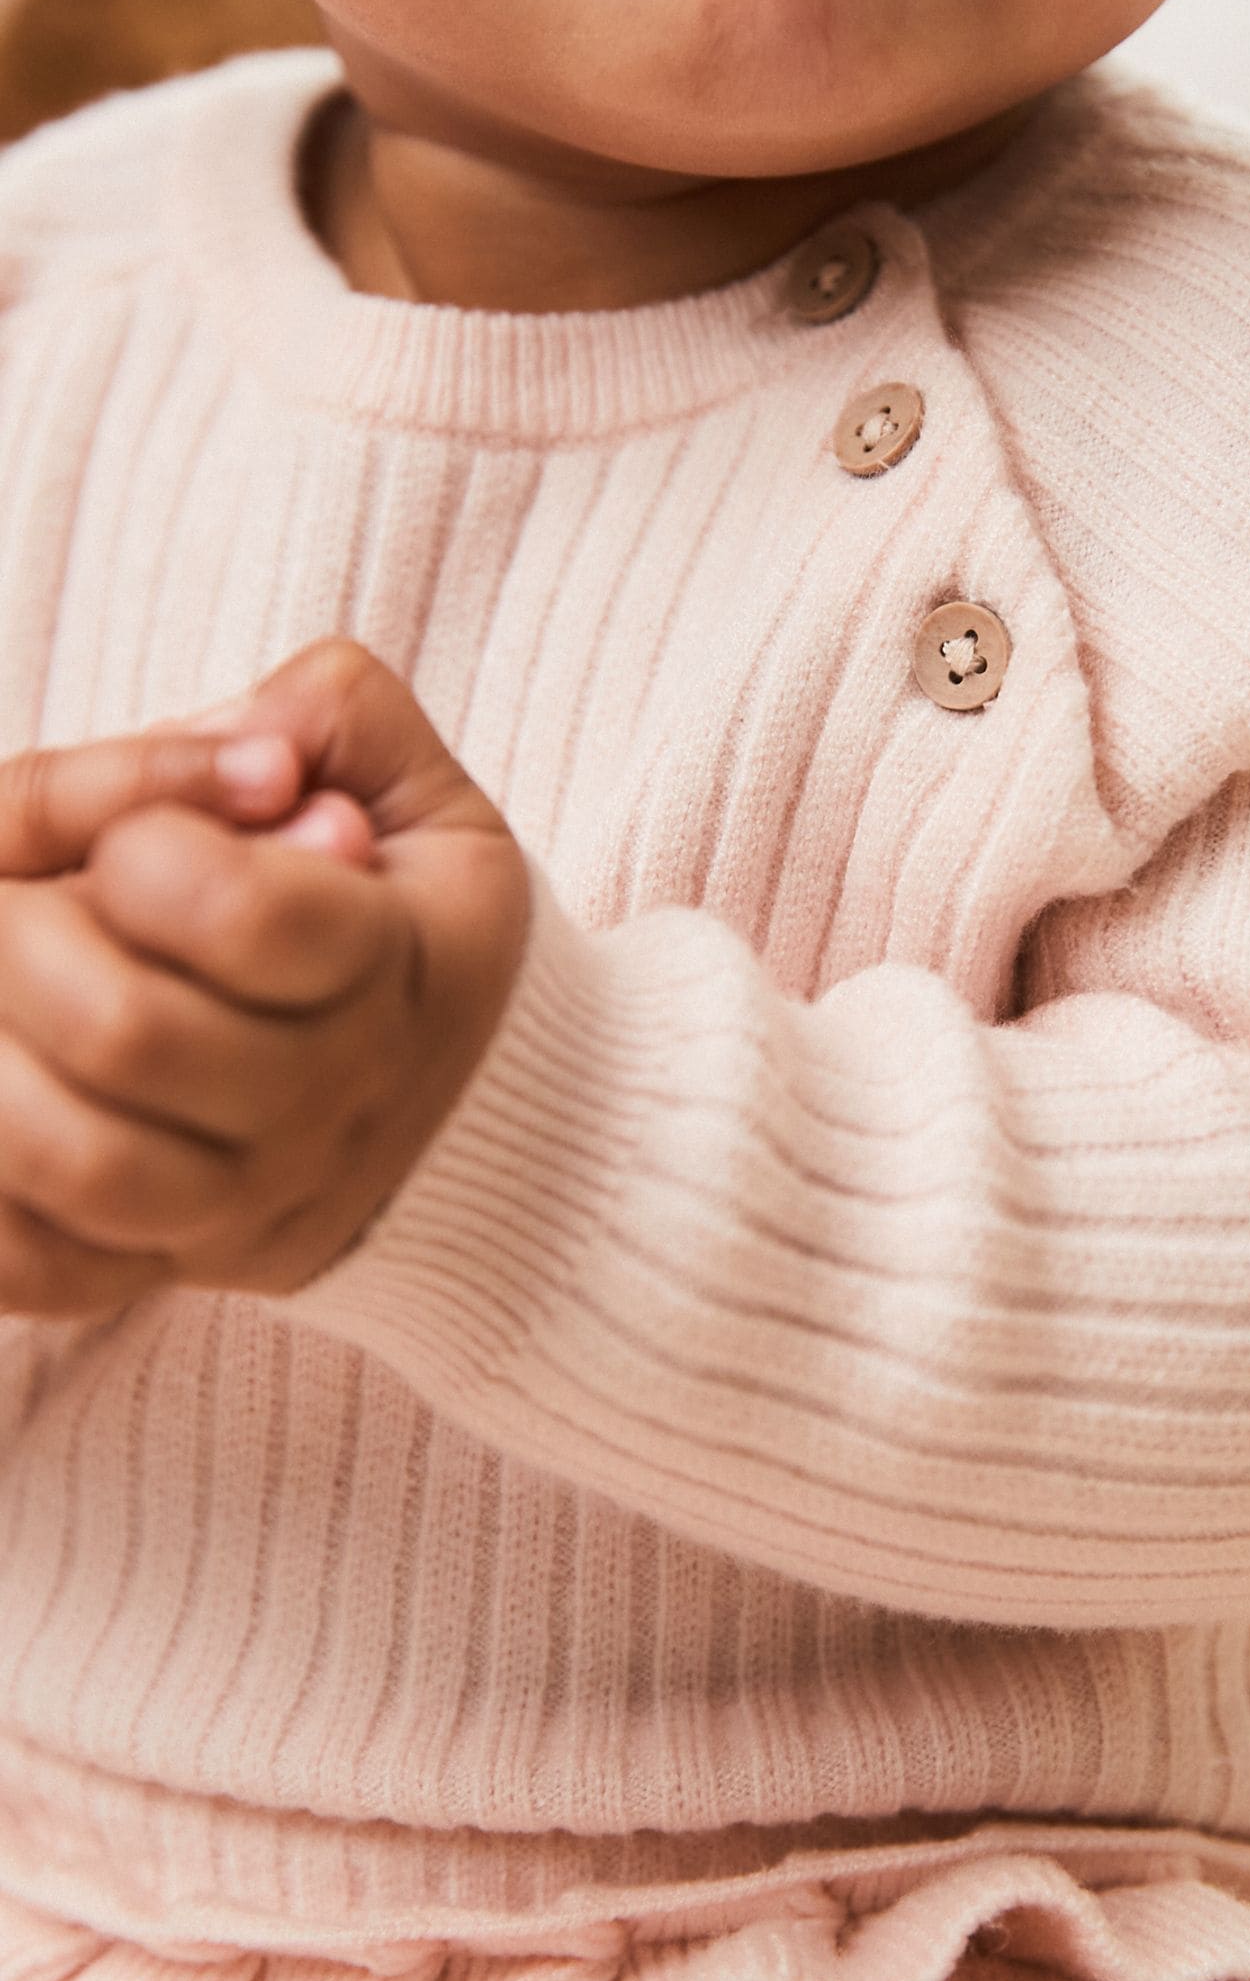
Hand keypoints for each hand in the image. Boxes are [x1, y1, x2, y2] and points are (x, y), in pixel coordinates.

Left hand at [0, 643, 530, 1318]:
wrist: (472, 1125)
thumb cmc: (412, 930)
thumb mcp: (421, 795)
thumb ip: (330, 714)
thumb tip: (242, 753)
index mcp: (392, 968)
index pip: (239, 910)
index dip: (148, 837)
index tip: (146, 835)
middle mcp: (324, 1102)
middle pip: (129, 1032)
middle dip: (25, 934)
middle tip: (16, 898)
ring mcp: (241, 1200)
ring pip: (76, 1161)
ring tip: (1, 991)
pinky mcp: (165, 1267)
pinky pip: (36, 1265)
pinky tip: (6, 1080)